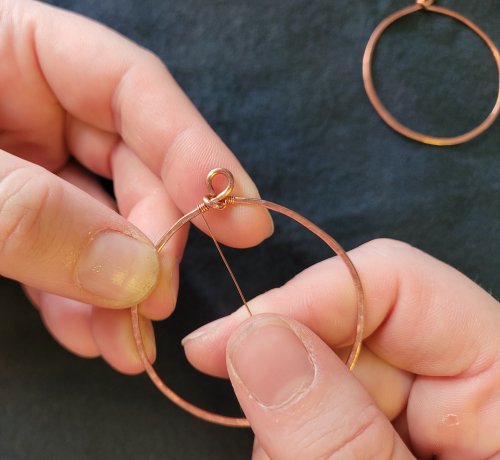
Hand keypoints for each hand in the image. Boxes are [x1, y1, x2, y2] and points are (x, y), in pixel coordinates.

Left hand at [0, 0, 271, 372]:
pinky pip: (61, 253)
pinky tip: (91, 333)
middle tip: (161, 299)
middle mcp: (35, 105)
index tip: (239, 213)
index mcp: (22, 51)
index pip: (136, 88)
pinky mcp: (13, 216)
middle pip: (130, 165)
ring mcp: (26, 164)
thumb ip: (32, 214)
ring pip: (101, 221)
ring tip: (130, 341)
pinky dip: (76, 298)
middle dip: (153, 238)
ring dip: (119, 286)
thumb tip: (137, 269)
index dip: (194, 149)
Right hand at [183, 239, 499, 458]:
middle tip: (258, 436)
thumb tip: (252, 341)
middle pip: (346, 333)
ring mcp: (424, 414)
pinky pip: (322, 416)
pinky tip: (298, 459)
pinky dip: (293, 443)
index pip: (395, 282)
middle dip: (286, 377)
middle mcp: (463, 381)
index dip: (304, 297)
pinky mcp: (390, 436)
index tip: (222, 339)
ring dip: (286, 426)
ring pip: (321, 379)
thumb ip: (335, 434)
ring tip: (285, 459)